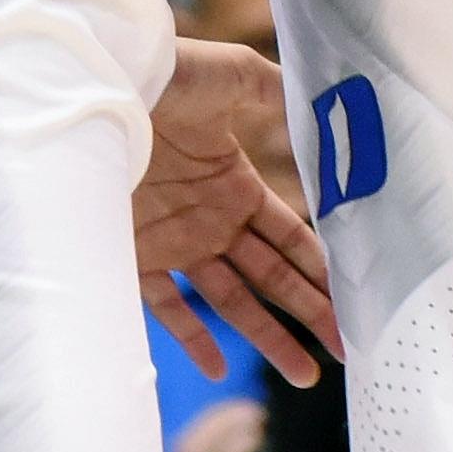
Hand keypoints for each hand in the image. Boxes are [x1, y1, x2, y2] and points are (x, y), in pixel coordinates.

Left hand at [136, 39, 341, 387]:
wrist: (97, 87)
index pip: (290, 236)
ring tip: (305, 375)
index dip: (322, 267)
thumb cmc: (167, 77)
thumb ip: (279, 94)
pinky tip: (219, 369)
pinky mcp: (134, 256)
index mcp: (235, 185)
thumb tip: (324, 106)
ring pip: (233, 301)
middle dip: (311, 310)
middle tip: (348, 347)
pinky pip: (167, 308)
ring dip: (268, 337)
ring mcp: (174, 243)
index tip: (355, 296)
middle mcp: (210, 221)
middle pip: (271, 276)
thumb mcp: (234, 76)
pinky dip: (192, 339)